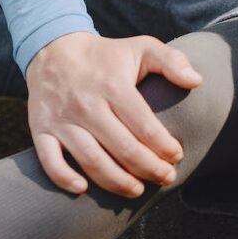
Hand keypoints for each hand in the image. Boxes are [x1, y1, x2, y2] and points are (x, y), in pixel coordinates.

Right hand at [25, 32, 202, 197]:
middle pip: (123, 148)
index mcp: (114, 87)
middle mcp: (87, 106)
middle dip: (150, 169)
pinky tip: (83, 189)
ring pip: (91, 160)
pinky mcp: (40, 130)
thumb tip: (197, 81)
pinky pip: (49, 160)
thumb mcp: (142, 47)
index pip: (144, 126)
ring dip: (117, 181)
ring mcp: (62, 120)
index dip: (164, 146)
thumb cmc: (107, 56)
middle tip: (167, 178)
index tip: (177, 156)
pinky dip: (63, 178)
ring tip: (138, 191)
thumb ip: (172, 61)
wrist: (53, 50)